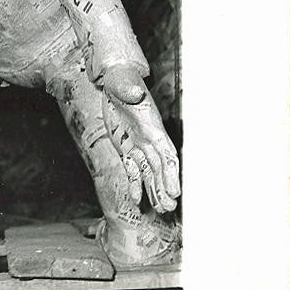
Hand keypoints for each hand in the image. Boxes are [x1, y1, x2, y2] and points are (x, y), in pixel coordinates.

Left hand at [102, 65, 180, 212]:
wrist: (114, 81)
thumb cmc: (121, 79)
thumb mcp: (122, 83)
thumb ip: (129, 90)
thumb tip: (134, 93)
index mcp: (152, 126)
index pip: (166, 154)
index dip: (171, 174)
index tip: (175, 192)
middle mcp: (149, 138)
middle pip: (159, 169)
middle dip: (164, 188)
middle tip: (168, 209)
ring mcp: (138, 144)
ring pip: (148, 173)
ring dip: (154, 191)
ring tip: (160, 210)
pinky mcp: (126, 147)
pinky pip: (132, 169)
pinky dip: (134, 184)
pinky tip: (135, 199)